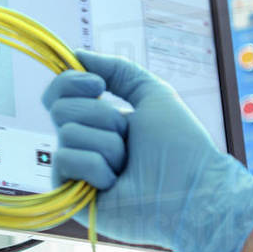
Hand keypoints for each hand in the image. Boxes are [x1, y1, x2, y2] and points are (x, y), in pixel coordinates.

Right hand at [43, 50, 252, 251]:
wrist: (193, 190)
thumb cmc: (181, 146)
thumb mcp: (151, 93)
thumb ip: (117, 70)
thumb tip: (75, 54)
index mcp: (97, 122)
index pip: (58, 94)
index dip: (70, 82)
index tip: (98, 85)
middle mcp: (83, 144)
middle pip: (61, 109)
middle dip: (102, 117)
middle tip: (128, 137)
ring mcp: (76, 171)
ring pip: (68, 134)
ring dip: (108, 145)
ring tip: (128, 165)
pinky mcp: (70, 197)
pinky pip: (65, 161)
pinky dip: (96, 167)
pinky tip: (115, 184)